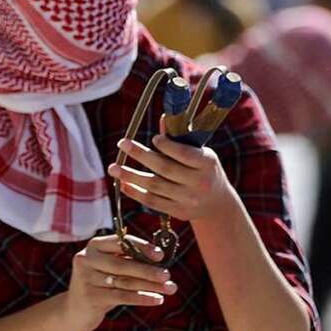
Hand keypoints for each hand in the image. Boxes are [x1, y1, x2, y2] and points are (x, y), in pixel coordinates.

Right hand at [62, 234, 176, 330]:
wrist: (75, 310)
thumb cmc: (101, 285)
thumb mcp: (110, 269)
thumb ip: (128, 261)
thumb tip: (160, 261)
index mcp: (94, 246)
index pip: (119, 242)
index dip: (141, 247)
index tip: (160, 255)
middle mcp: (86, 258)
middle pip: (122, 264)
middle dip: (147, 270)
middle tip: (167, 275)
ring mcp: (86, 278)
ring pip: (124, 281)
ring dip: (150, 285)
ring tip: (169, 289)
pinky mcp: (90, 296)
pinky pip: (121, 296)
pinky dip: (142, 297)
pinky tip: (157, 299)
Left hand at [108, 117, 238, 223]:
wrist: (218, 204)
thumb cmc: (203, 170)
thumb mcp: (199, 153)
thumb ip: (180, 139)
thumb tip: (164, 117)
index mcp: (207, 163)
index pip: (184, 154)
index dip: (167, 146)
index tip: (153, 139)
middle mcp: (199, 182)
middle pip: (165, 168)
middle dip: (141, 155)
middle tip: (122, 143)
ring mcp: (189, 199)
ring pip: (155, 186)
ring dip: (131, 176)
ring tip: (113, 168)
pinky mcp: (179, 212)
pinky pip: (153, 201)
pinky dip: (135, 192)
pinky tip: (123, 184)